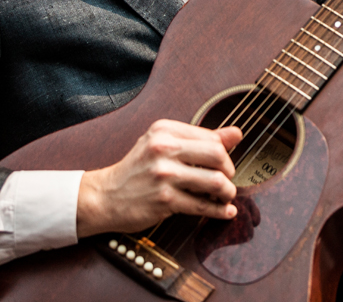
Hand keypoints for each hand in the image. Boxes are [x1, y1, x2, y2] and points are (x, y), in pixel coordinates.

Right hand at [76, 119, 242, 236]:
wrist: (105, 196)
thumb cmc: (138, 169)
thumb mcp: (163, 144)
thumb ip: (200, 139)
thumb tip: (237, 133)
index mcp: (164, 130)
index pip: (211, 137)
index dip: (224, 153)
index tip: (223, 164)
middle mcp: (163, 148)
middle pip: (217, 155)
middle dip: (229, 171)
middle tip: (227, 180)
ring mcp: (164, 175)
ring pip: (214, 181)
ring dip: (227, 192)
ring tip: (226, 196)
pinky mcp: (164, 200)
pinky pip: (202, 206)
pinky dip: (219, 211)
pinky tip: (225, 212)